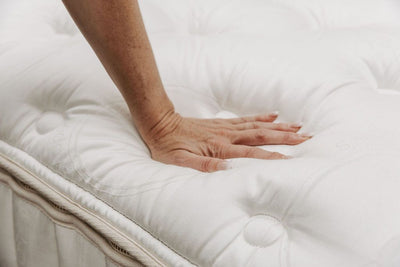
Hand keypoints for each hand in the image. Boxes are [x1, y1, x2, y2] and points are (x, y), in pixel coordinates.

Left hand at [142, 111, 311, 171]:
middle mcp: (226, 135)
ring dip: (279, 126)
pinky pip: (246, 119)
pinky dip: (262, 117)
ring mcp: (226, 127)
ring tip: (299, 126)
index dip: (271, 156)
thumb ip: (203, 166)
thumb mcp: (180, 162)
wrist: (159, 123)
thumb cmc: (168, 146)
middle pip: (262, 135)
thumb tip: (228, 169)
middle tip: (307, 138)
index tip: (290, 160)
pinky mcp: (222, 123)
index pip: (251, 153)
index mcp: (219, 147)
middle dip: (286, 137)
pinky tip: (274, 115)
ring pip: (258, 126)